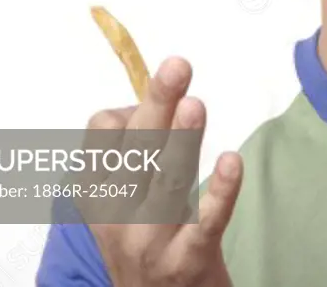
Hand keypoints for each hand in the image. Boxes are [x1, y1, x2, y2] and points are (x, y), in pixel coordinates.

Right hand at [82, 57, 242, 286]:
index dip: (129, 112)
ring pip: (167, 181)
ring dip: (181, 141)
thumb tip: (157, 96)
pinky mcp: (189, 261)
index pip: (102, 136)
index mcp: (96, 192)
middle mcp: (117, 216)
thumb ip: (136, 149)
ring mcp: (152, 241)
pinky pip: (206, 222)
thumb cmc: (146, 237)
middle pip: (137, 150)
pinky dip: (220, 191)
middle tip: (178, 66)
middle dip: (157, 105)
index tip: (151, 108)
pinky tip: (230, 161)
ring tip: (195, 105)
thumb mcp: (123, 196)